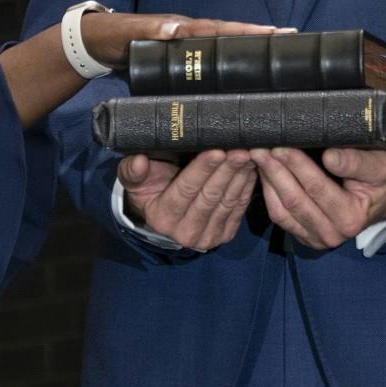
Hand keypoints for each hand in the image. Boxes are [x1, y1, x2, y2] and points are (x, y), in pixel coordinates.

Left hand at [81, 13, 282, 69]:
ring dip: (248, 47)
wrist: (98, 43)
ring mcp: (186, 45)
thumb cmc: (114, 36)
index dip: (247, 31)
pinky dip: (229, 60)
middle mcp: (190, 34)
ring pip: (223, 46)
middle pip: (230, 34)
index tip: (274, 31)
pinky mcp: (180, 58)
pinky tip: (241, 72)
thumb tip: (176, 27)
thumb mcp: (131, 33)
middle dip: (259, 36)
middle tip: (291, 37)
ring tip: (276, 52)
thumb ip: (151, 28)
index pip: (221, 29)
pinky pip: (210, 58)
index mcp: (184, 27)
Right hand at [121, 150, 255, 250]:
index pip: (186, 190)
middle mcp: (185, 232)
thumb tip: (139, 162)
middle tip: (241, 149)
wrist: (162, 211)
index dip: (202, 170)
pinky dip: (247, 187)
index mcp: (162, 217)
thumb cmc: (149, 187)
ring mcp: (207, 237)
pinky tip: (252, 168)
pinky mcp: (224, 235)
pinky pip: (239, 208)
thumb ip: (133, 171)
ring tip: (250, 154)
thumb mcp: (134, 180)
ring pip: (228, 202)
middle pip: (210, 196)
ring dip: (240, 177)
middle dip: (227, 171)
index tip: (217, 150)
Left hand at [253, 147, 385, 250]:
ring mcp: (315, 239)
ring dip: (267, 181)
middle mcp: (332, 234)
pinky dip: (268, 194)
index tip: (281, 145)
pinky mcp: (304, 236)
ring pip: (281, 211)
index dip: (297, 165)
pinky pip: (279, 217)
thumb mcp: (379, 166)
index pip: (316, 188)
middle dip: (275, 171)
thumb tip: (330, 156)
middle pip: (295, 200)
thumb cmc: (380, 179)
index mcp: (350, 218)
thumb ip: (356, 162)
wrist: (382, 201)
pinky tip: (264, 172)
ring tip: (257, 156)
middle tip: (259, 147)